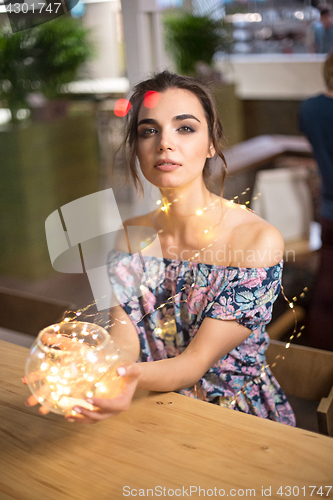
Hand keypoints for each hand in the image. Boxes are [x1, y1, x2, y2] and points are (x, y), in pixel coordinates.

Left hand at [23, 364, 140, 422]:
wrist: (133, 378)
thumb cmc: (132, 373)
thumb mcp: (132, 368)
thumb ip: (127, 369)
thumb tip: (118, 371)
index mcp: (123, 402)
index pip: (110, 405)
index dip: (99, 404)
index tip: (88, 399)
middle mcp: (116, 410)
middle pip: (100, 416)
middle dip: (87, 413)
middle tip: (74, 407)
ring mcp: (110, 412)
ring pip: (95, 419)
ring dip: (82, 419)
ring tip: (68, 416)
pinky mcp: (104, 410)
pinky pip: (93, 416)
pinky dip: (82, 417)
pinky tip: (72, 414)